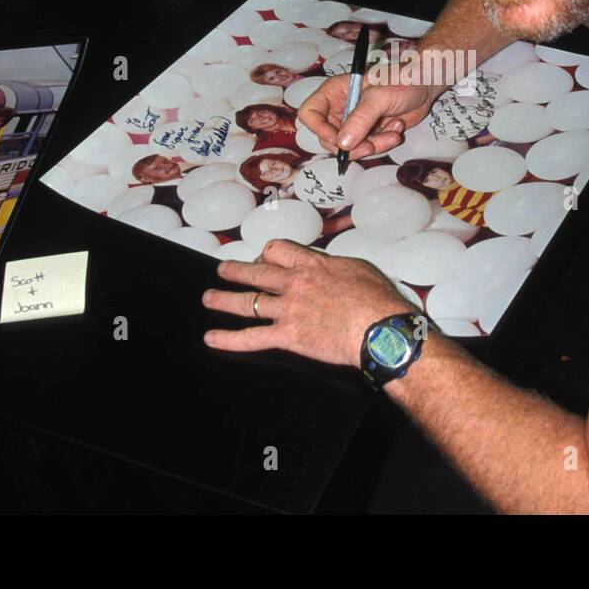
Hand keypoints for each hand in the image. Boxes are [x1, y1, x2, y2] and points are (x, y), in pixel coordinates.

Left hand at [204, 239, 411, 366]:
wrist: (379, 328)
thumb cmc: (376, 299)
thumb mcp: (358, 268)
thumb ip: (335, 265)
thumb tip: (330, 267)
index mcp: (312, 264)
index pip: (278, 249)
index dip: (266, 253)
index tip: (264, 257)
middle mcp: (294, 283)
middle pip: (256, 272)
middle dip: (236, 270)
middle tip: (223, 270)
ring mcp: (287, 310)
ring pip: (247, 301)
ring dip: (223, 300)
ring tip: (210, 297)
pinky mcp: (287, 336)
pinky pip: (251, 337)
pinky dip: (229, 339)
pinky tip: (212, 339)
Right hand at [297, 71, 437, 161]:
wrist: (426, 84)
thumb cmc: (402, 79)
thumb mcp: (380, 97)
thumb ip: (361, 119)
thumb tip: (343, 143)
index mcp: (334, 92)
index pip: (310, 113)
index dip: (318, 130)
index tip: (339, 141)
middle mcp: (340, 108)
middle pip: (328, 138)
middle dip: (351, 146)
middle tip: (371, 146)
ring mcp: (355, 122)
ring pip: (350, 147)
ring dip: (373, 146)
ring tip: (393, 133)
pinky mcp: (369, 132)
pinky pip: (367, 147)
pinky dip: (383, 143)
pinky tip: (396, 128)